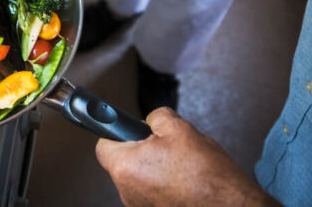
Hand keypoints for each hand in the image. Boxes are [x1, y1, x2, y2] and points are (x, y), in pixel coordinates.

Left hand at [96, 108, 276, 206]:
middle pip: (124, 162)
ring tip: (181, 166)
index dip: (117, 132)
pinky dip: (165, 186)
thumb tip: (152, 120)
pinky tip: (185, 182)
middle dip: (142, 150)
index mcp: (126, 167)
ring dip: (155, 169)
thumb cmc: (207, 176)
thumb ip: (157, 117)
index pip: (104, 143)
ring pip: (140, 179)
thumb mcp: (181, 129)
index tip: (125, 128)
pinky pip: (152, 194)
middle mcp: (127, 191)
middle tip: (164, 146)